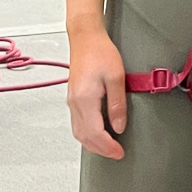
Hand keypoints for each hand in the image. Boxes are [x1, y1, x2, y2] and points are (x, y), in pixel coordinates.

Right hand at [67, 27, 126, 158]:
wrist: (86, 37)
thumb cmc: (100, 52)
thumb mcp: (116, 77)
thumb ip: (117, 104)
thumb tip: (119, 127)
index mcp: (85, 99)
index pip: (95, 133)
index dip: (108, 147)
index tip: (119, 152)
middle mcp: (75, 103)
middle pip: (84, 137)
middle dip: (100, 150)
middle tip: (116, 154)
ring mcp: (72, 101)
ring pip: (78, 133)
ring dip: (93, 144)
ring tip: (109, 148)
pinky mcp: (73, 98)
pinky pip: (77, 124)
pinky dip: (87, 135)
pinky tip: (97, 134)